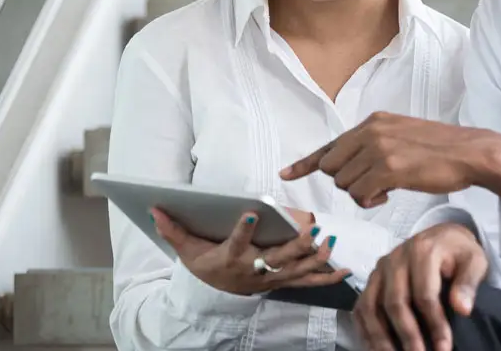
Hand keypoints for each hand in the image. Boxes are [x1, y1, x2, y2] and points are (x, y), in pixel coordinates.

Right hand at [151, 208, 348, 294]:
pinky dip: (328, 276)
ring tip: (329, 243)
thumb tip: (154, 207)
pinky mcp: (284, 281)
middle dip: (293, 246)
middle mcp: (253, 269)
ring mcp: (272, 278)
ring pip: (296, 270)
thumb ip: (173, 229)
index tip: (251, 213)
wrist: (217, 292)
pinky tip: (347, 269)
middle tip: (309, 231)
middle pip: (276, 259)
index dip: (243, 230)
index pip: (236, 243)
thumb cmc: (205, 264)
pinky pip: (309, 281)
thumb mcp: (186, 249)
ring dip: (314, 258)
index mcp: (230, 258)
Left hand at [280, 112, 500, 207]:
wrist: (471, 152)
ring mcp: (378, 149)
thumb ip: (375, 146)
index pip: (330, 145)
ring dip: (362, 195)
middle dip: (347, 183)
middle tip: (373, 186)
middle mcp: (371, 131)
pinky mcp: (388, 168)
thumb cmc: (442, 151)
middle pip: (333, 168)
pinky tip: (389, 196)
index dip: (306, 163)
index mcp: (373, 122)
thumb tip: (353, 167)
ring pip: (345, 184)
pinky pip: (360, 194)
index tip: (287, 173)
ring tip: (387, 190)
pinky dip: (371, 201)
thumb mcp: (402, 137)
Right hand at [353, 223, 486, 350]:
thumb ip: (469, 283)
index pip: (424, 294)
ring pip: (371, 307)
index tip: (443, 348)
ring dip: (381, 338)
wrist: (442, 238)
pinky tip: (376, 349)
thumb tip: (462, 308)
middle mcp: (395, 259)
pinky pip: (361, 307)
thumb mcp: (474, 261)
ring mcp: (379, 270)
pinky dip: (366, 331)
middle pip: (395, 302)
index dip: (434, 324)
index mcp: (422, 251)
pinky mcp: (372, 280)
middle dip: (408, 335)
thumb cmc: (458, 253)